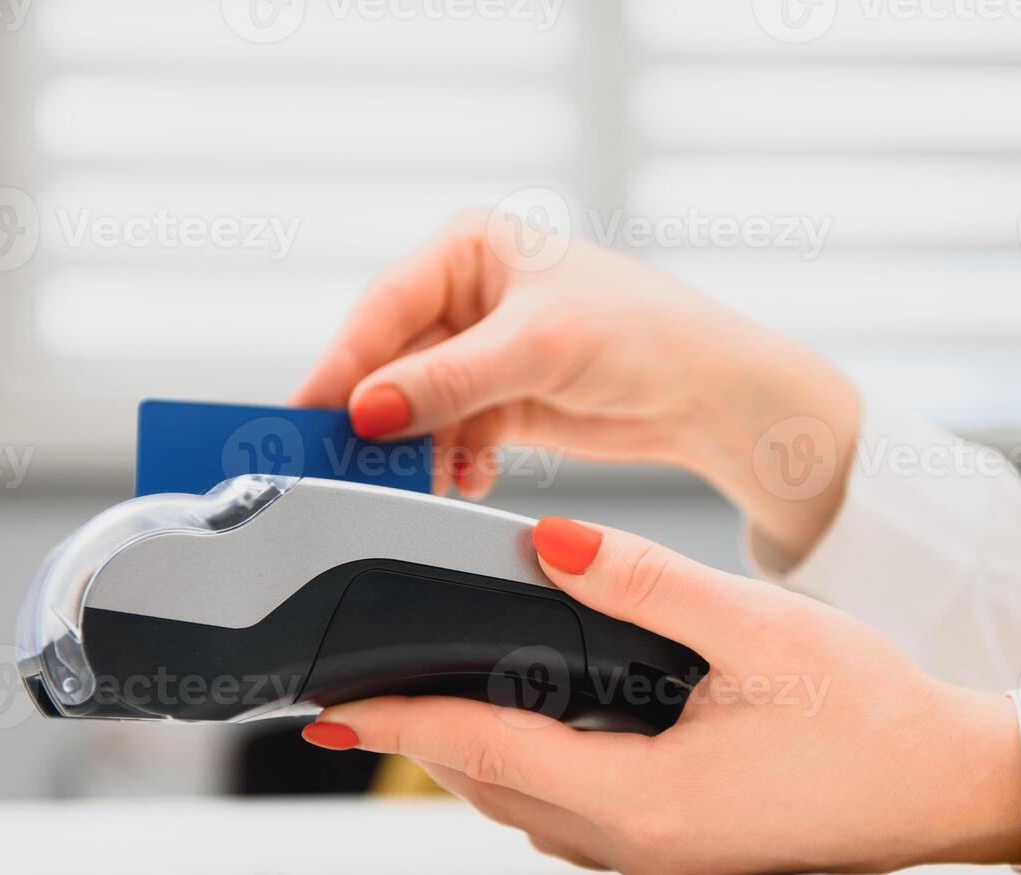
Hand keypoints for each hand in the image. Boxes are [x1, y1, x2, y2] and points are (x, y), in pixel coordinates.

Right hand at [293, 209, 860, 563]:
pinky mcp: (500, 400)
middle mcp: (468, 295)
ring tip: (416, 481)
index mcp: (469, 247)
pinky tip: (466, 478)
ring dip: (414, 447)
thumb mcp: (537, 348)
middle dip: (377, 414)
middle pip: (392, 359)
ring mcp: (482, 350)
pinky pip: (448, 434)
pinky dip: (450, 461)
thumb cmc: (643, 333)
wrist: (707, 393)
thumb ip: (448, 380)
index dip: (345, 362)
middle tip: (347, 464)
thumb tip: (368, 407)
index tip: (314, 415)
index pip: (384, 305)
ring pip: (416, 404)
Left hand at [303, 518, 1020, 874]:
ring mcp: (662, 856)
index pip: (490, 750)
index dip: (404, 721)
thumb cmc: (873, 712)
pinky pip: (572, 815)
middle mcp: (641, 844)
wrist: (950, 782)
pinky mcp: (682, 847)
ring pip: (529, 809)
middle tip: (363, 694)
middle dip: (422, 742)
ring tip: (426, 704)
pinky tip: (531, 728)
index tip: (338, 702)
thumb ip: (645, 583)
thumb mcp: (757, 628)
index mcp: (649, 797)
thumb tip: (547, 547)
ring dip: (473, 757)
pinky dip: (529, 771)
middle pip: (495, 789)